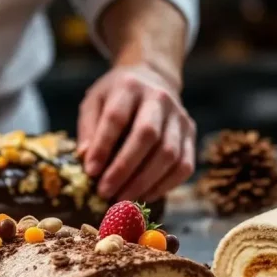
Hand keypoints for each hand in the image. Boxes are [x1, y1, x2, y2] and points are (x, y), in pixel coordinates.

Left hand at [78, 64, 195, 201]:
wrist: (152, 77)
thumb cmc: (115, 97)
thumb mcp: (94, 103)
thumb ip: (89, 129)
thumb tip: (86, 158)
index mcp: (129, 87)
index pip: (116, 118)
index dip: (103, 147)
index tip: (90, 172)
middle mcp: (159, 99)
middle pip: (147, 135)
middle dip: (124, 168)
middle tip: (105, 192)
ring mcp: (179, 117)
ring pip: (169, 154)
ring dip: (144, 182)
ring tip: (122, 198)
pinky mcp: (190, 134)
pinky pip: (184, 165)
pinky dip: (165, 185)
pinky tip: (144, 195)